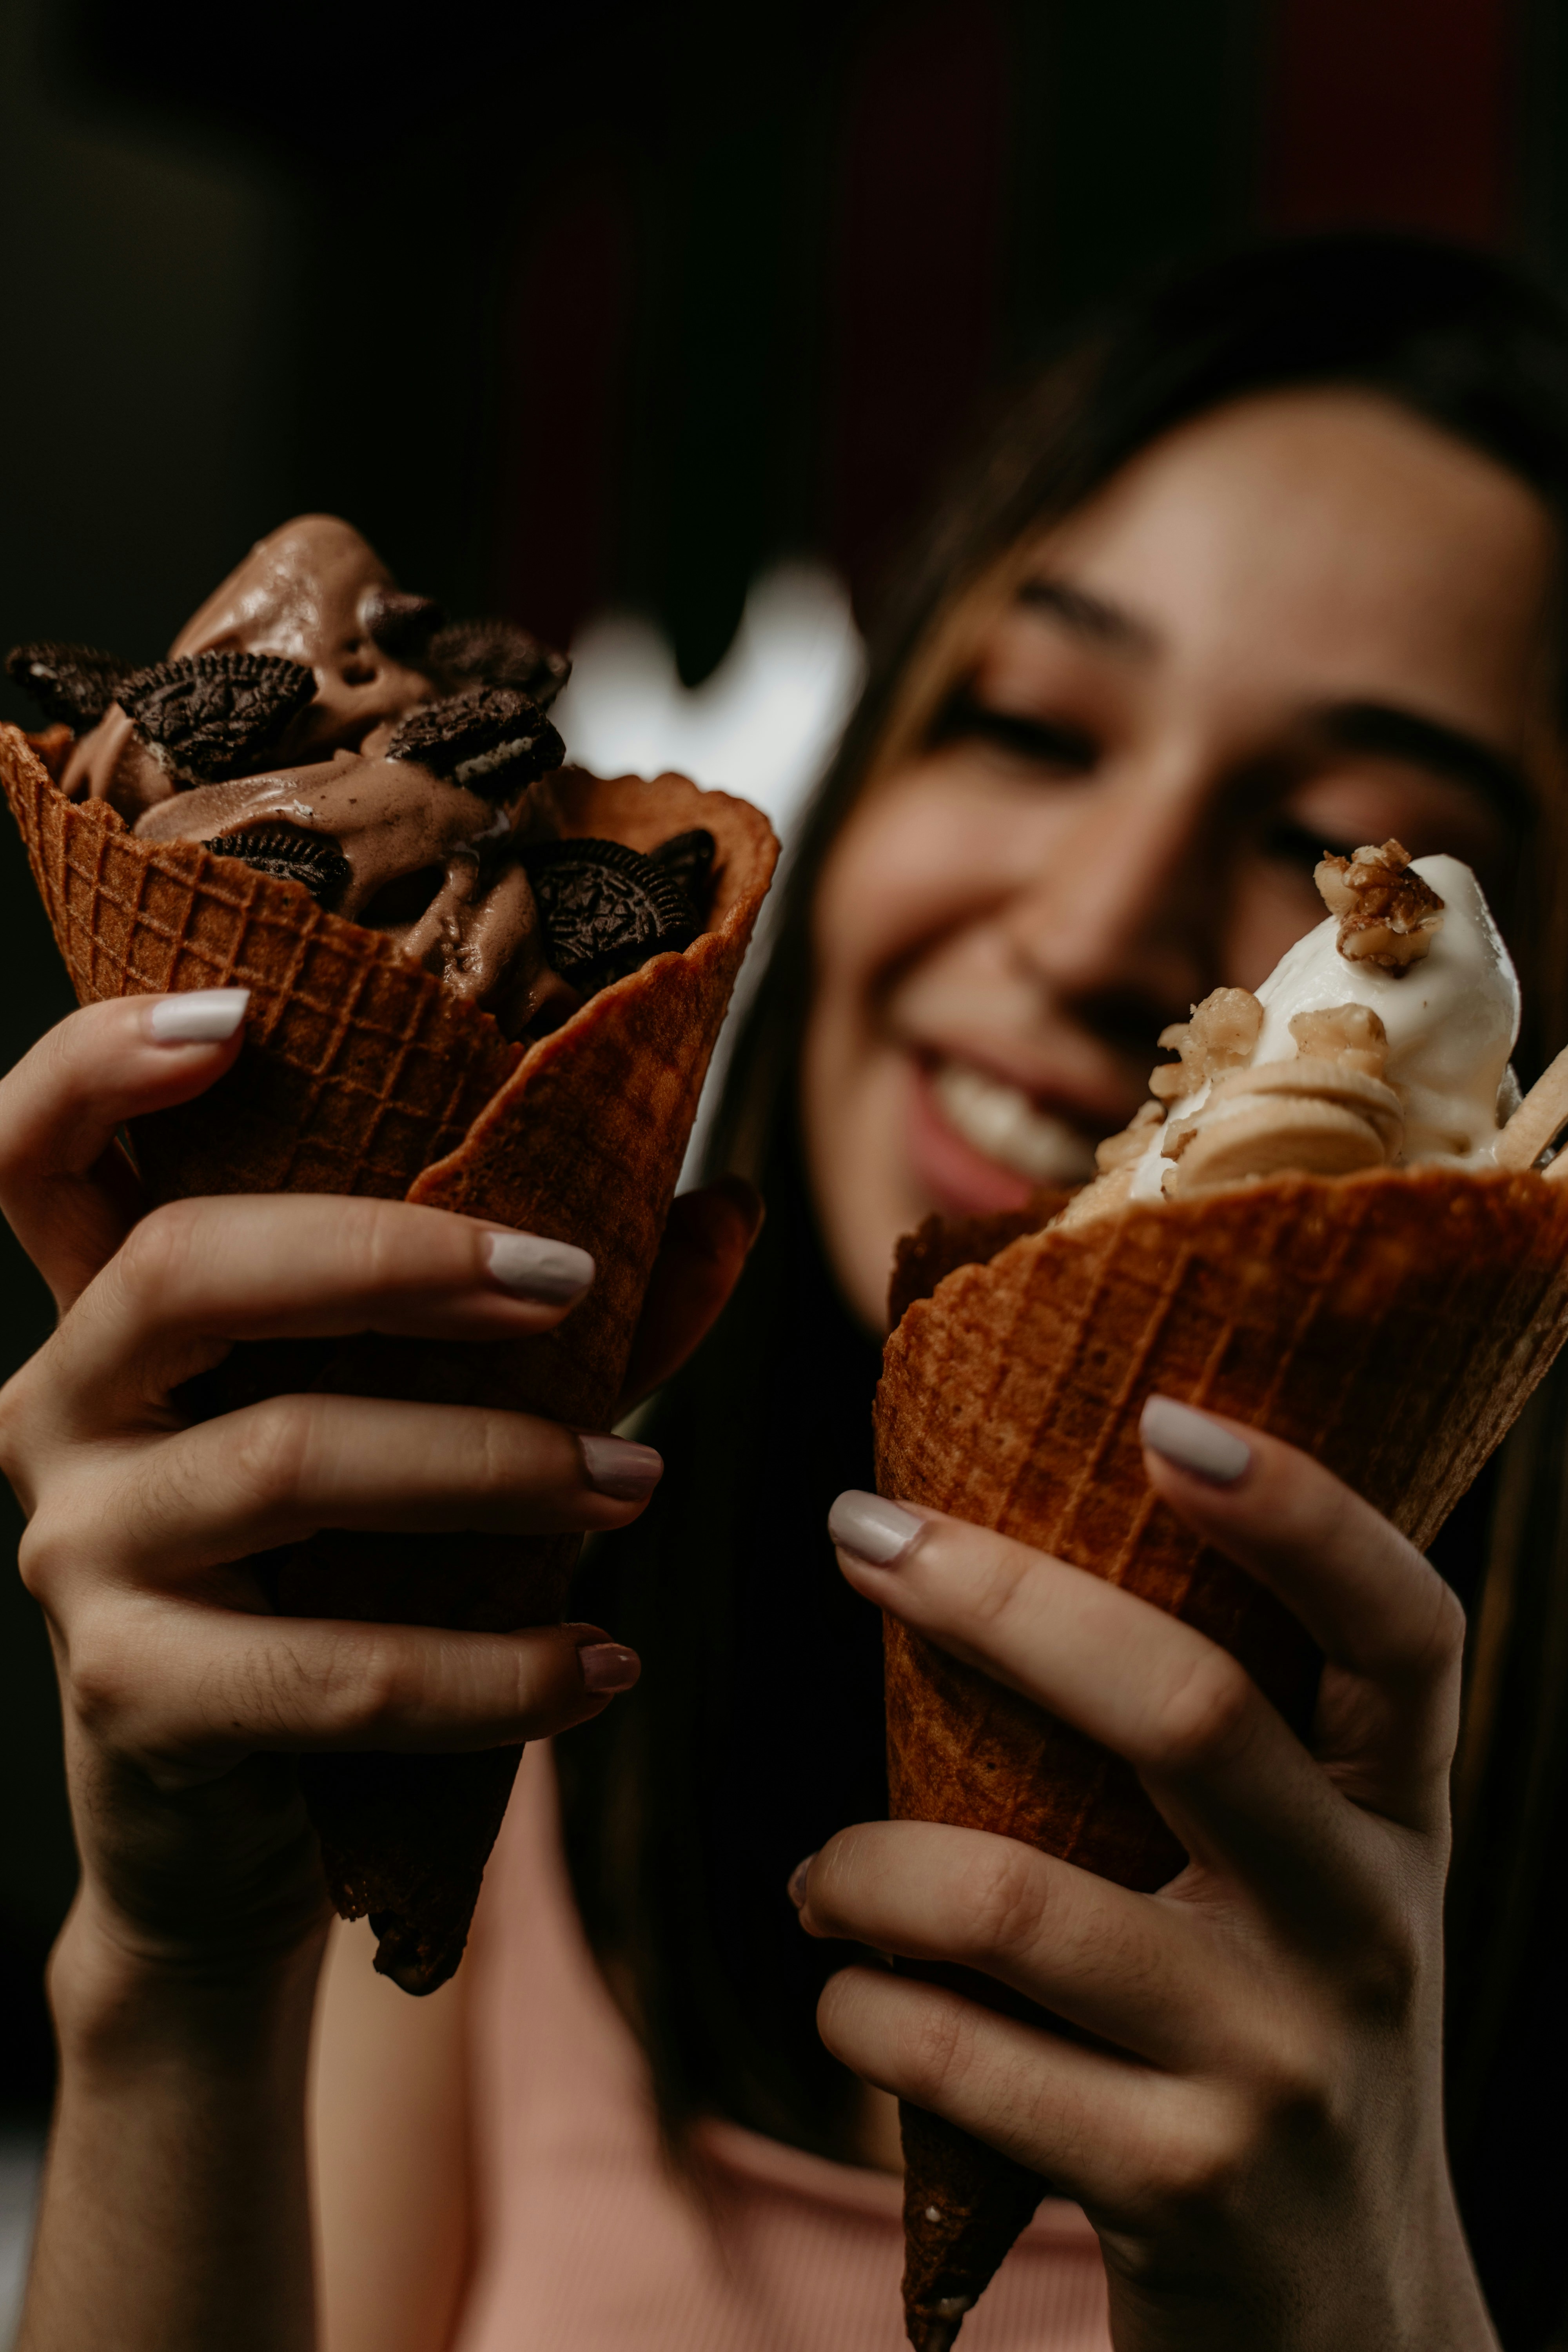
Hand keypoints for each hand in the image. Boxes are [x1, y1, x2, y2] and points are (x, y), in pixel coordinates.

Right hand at [0, 992, 755, 1987]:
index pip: (34, 1147)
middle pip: (186, 1268)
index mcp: (111, 1312)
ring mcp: (78, 1550)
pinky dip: (488, 1669)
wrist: (248, 1816)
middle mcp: (58, 1406)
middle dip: (395, 1257)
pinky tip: (597, 1665)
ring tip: (635, 1483)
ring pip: (284, 1459)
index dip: (103, 1060)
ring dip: (492, 1463)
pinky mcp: (130, 1694)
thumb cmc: (345, 1576)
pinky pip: (329, 1668)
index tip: (241, 1016)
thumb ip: (553, 1319)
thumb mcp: (429, 1419)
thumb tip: (726, 1209)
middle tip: (571, 1283)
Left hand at [802, 1405, 1495, 2351]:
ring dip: (867, 1865)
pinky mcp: (1183, 2189)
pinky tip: (851, 2003)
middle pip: (1187, 1706)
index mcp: (1402, 1822)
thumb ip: (1213, 1762)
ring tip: (817, 1879)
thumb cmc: (1271, 2041)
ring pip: (1019, 1898)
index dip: (1302, 1510)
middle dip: (995, 1601)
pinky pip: (960, 2056)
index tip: (1163, 1413)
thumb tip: (983, 1559)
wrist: (1345, 2331)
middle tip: (861, 1535)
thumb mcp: (1296, 1895)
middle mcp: (1368, 1926)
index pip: (1400, 1626)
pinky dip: (864, 2012)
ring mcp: (1284, 2065)